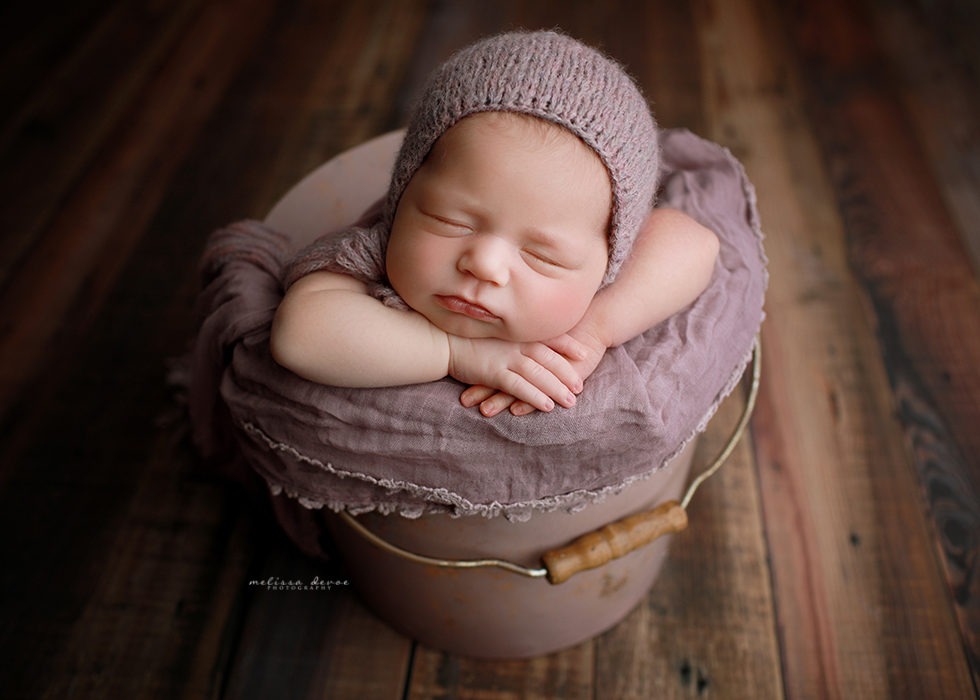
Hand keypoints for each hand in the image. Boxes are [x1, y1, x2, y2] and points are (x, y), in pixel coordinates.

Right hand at [460, 328, 606, 416]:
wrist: (441, 340)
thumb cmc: (465, 335)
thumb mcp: (493, 330)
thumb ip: (510, 334)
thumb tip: (523, 338)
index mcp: (517, 332)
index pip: (549, 336)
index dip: (569, 345)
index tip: (584, 353)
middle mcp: (516, 344)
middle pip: (549, 358)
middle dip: (567, 373)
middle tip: (580, 387)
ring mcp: (506, 358)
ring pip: (539, 374)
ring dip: (556, 388)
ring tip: (570, 401)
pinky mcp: (494, 373)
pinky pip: (520, 387)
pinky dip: (535, 396)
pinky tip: (547, 407)